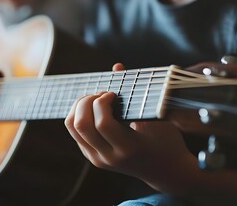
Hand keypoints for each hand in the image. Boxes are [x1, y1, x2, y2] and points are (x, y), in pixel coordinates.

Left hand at [64, 63, 198, 193]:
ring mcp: (98, 159)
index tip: (113, 93)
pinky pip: (75, 133)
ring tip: (95, 100)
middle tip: (101, 95)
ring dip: (78, 107)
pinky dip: (79, 115)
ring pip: (72, 128)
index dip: (102, 102)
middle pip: (81, 125)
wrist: (163, 169)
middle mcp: (109, 157)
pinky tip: (93, 109)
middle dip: (86, 102)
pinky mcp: (92, 157)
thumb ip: (135, 93)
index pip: (102, 123)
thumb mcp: (155, 117)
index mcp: (128, 147)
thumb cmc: (164, 139)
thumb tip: (117, 67)